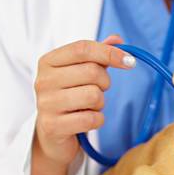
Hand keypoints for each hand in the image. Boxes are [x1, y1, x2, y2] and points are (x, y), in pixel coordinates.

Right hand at [33, 35, 133, 166]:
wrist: (53, 134)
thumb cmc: (70, 97)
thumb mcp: (81, 73)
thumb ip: (98, 55)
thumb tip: (117, 40)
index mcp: (48, 61)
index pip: (83, 48)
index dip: (109, 52)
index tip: (130, 62)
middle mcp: (43, 80)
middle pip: (92, 72)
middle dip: (105, 83)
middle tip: (98, 90)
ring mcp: (46, 104)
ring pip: (94, 96)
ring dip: (100, 103)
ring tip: (88, 106)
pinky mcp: (53, 126)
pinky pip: (92, 119)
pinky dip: (97, 120)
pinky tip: (86, 120)